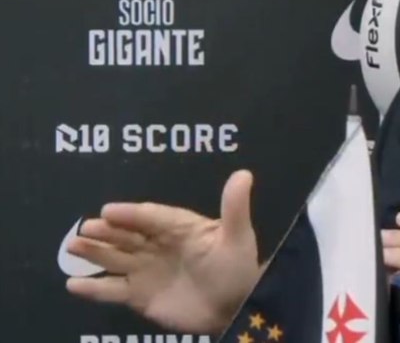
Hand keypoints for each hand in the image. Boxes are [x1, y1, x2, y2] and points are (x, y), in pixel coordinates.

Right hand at [64, 170, 262, 334]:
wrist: (236, 309)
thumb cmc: (237, 269)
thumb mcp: (238, 236)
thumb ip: (235, 208)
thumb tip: (244, 173)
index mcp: (180, 227)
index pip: (151, 217)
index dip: (131, 213)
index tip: (109, 210)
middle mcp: (158, 245)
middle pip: (127, 235)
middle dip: (106, 231)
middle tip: (85, 228)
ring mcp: (146, 270)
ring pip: (115, 258)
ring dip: (94, 252)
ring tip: (73, 246)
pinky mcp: (139, 296)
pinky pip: (112, 290)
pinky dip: (93, 287)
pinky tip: (73, 283)